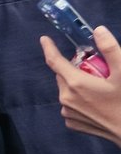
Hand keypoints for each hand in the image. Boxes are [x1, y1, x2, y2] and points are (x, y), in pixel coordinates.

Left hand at [41, 25, 120, 144]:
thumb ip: (110, 49)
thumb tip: (98, 31)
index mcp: (76, 83)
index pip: (55, 61)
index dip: (49, 48)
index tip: (44, 39)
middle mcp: (66, 98)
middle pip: (63, 75)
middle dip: (74, 67)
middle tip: (96, 68)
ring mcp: (67, 113)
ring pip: (67, 90)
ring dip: (77, 83)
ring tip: (99, 86)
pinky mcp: (72, 122)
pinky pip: (71, 104)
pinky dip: (79, 98)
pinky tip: (97, 101)